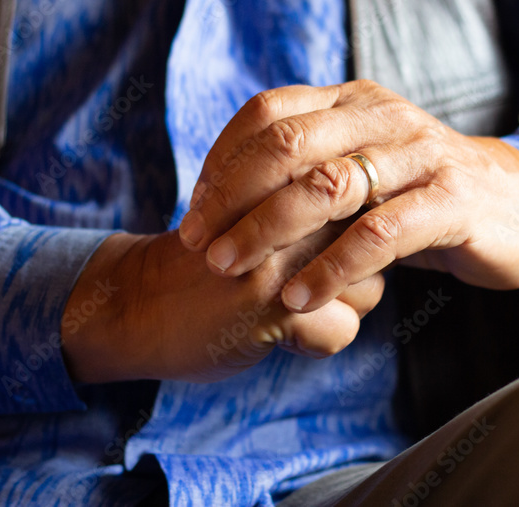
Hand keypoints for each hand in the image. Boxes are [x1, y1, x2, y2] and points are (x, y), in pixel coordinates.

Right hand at [61, 225, 382, 383]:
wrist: (135, 301)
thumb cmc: (207, 252)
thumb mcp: (255, 202)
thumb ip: (310, 195)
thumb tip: (384, 211)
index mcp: (281, 177)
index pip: (367, 196)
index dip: (353, 230)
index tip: (315, 246)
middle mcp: (285, 210)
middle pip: (373, 241)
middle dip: (354, 268)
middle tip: (294, 279)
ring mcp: (279, 259)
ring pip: (368, 287)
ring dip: (340, 305)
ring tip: (283, 304)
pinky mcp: (270, 309)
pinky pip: (342, 330)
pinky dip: (319, 342)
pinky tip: (276, 332)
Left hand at [178, 81, 518, 312]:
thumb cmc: (425, 194)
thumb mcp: (364, 169)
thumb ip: (309, 171)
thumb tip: (225, 199)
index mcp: (354, 101)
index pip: (268, 112)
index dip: (222, 161)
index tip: (195, 212)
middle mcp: (384, 116)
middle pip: (287, 144)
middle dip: (231, 197)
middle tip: (199, 245)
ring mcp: (421, 155)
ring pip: (328, 186)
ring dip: (268, 231)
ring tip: (231, 270)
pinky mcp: (453, 200)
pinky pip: (379, 233)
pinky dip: (332, 268)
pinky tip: (300, 299)